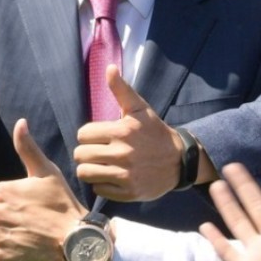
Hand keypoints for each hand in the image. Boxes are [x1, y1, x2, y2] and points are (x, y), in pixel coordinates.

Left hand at [0, 119, 86, 260]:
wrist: (76, 244)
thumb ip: (28, 148)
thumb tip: (20, 122)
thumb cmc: (63, 206)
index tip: (30, 208)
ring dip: (3, 237)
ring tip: (26, 239)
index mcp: (2, 190)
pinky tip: (17, 253)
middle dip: (6, 219)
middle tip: (30, 224)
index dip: (13, 202)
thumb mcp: (47, 172)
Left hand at [73, 65, 182, 200]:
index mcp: (122, 131)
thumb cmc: (154, 132)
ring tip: (99, 165)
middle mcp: (123, 154)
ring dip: (89, 169)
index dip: (87, 135)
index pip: (82, 134)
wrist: (179, 160)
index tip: (98, 137)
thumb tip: (109, 68)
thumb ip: (121, 90)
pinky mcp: (129, 192)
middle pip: (80, 155)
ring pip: (85, 173)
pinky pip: (99, 190)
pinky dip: (101, 184)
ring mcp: (126, 175)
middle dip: (85, 152)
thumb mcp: (139, 109)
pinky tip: (111, 177)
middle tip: (96, 151)